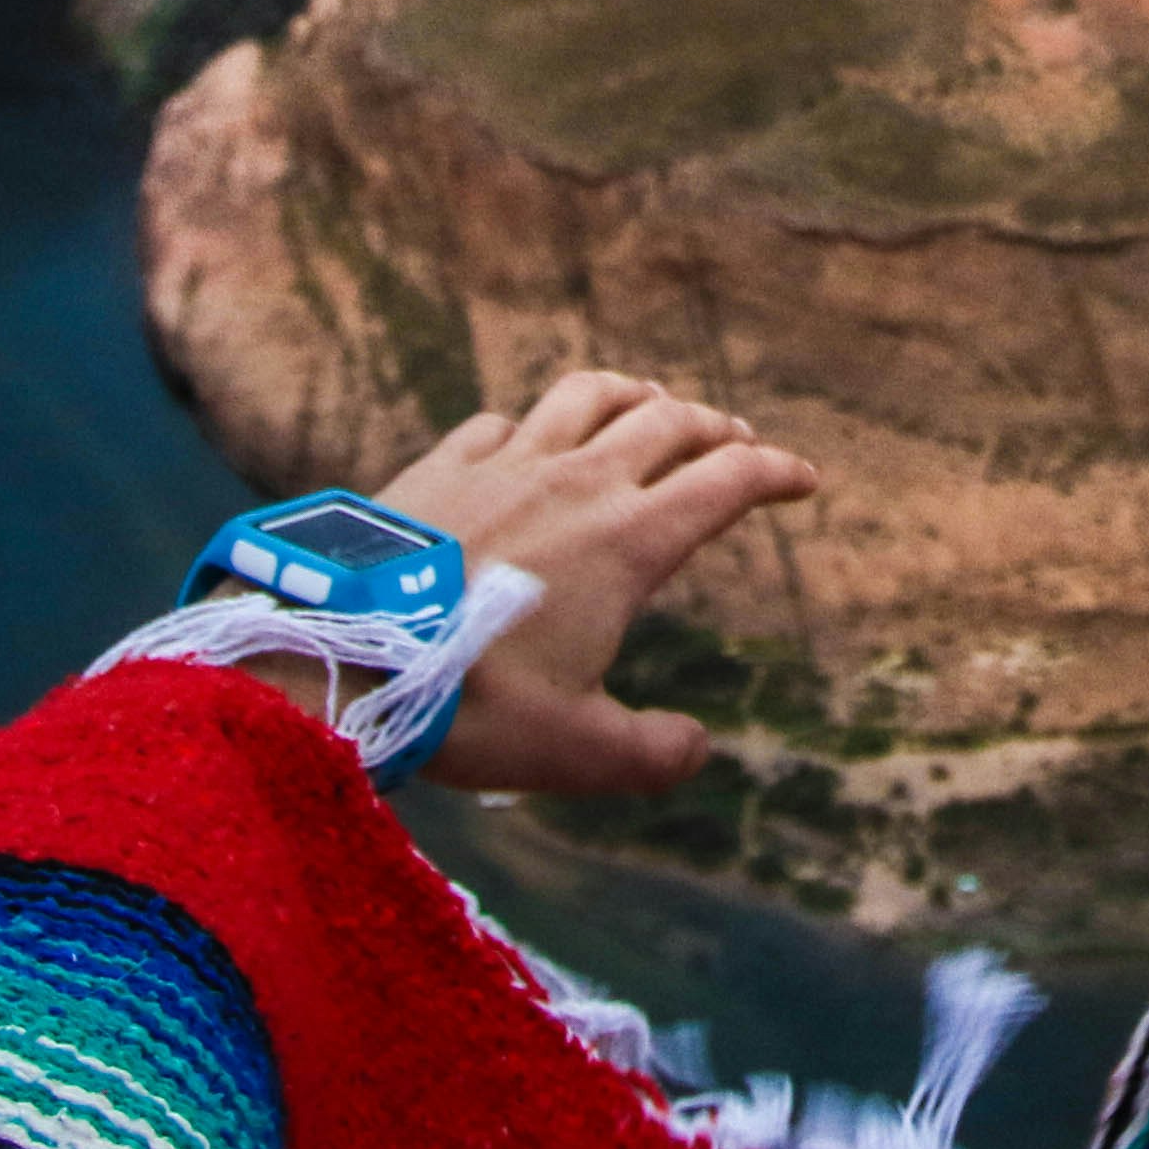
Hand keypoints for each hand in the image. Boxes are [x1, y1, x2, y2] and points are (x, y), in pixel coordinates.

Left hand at [256, 371, 821, 795]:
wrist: (344, 659)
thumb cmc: (471, 706)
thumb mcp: (577, 752)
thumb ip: (652, 753)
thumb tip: (696, 748)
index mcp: (628, 541)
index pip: (728, 481)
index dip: (776, 472)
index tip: (803, 479)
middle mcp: (577, 483)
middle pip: (668, 422)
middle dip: (715, 426)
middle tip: (735, 441)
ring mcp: (504, 464)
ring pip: (587, 395)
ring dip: (632, 395)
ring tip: (649, 403)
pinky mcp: (439, 465)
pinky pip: (499, 422)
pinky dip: (532, 427)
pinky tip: (525, 442)